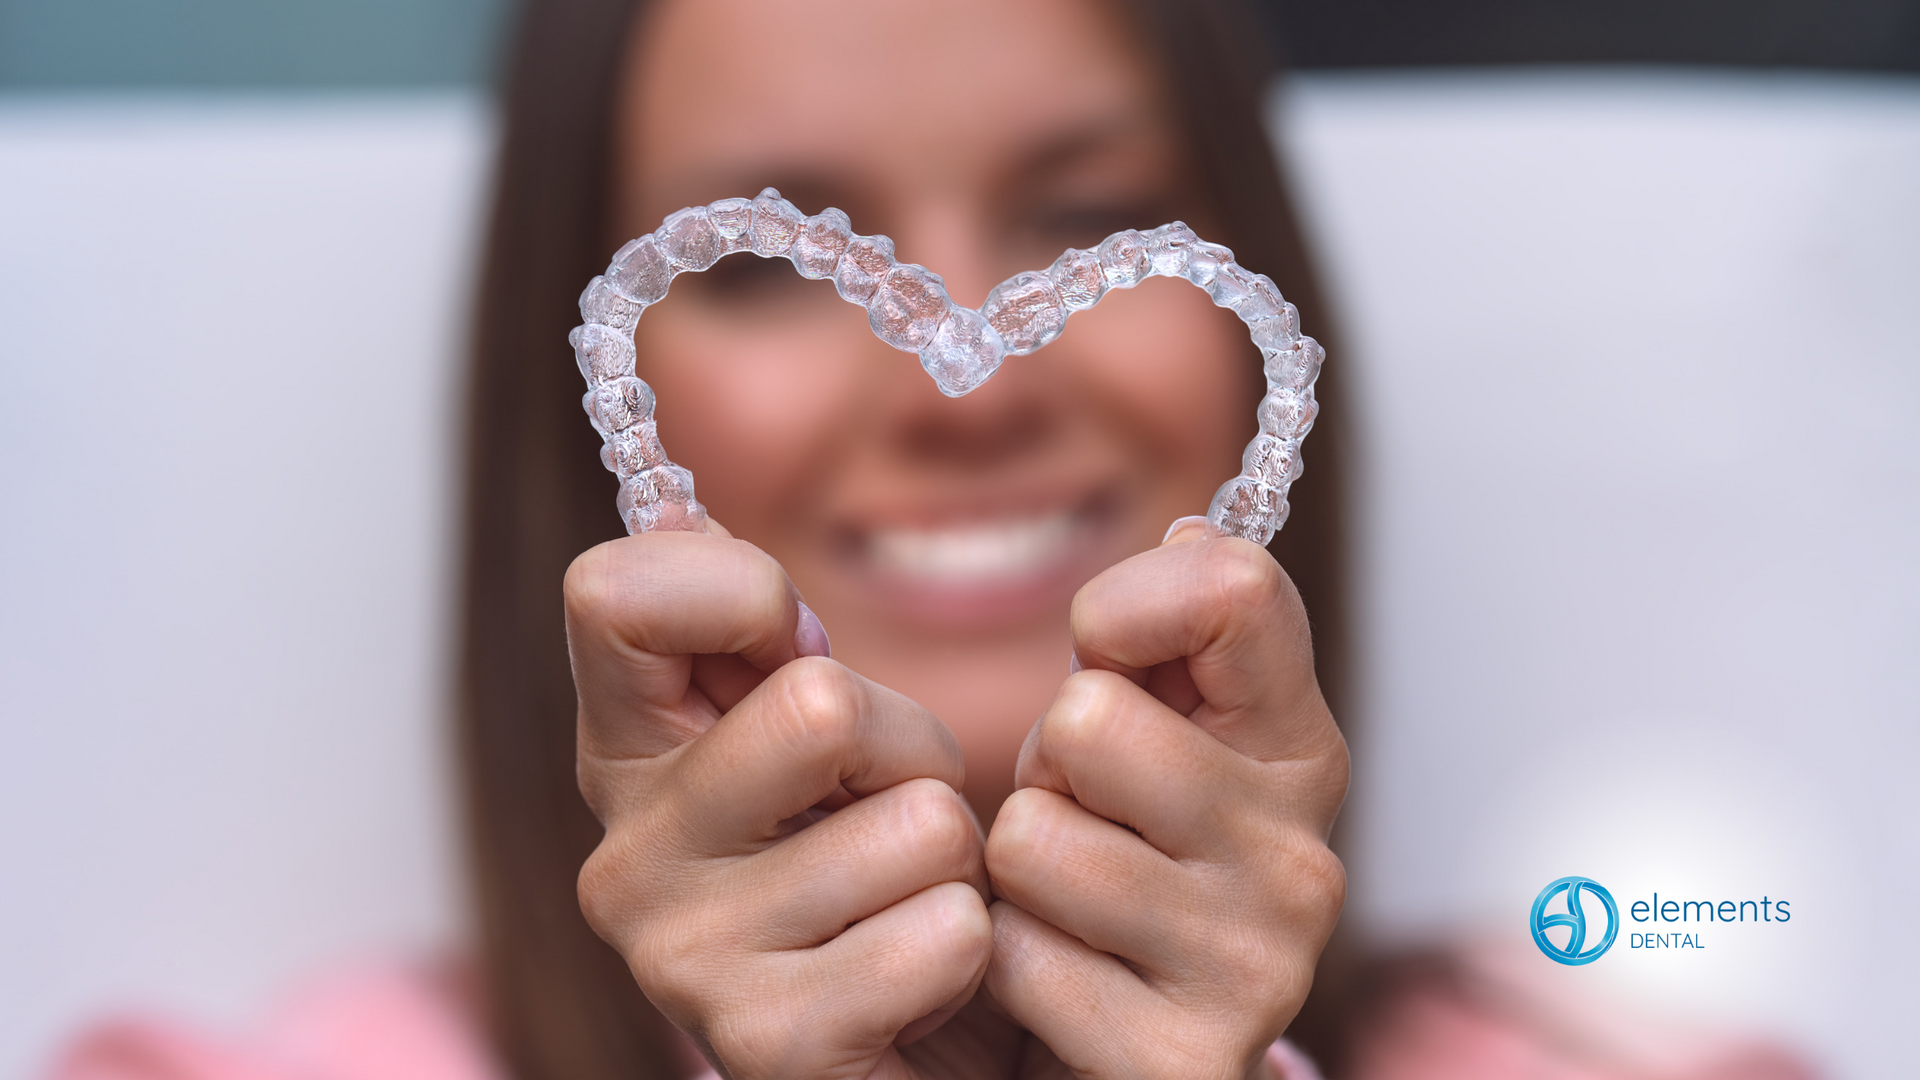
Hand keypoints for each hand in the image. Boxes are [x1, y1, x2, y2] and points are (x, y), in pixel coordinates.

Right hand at [567, 524, 1015, 1079]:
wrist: (924, 1054)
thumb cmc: (877, 868)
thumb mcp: (824, 734)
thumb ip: (762, 635)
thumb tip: (676, 508)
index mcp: (627, 754)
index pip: (610, 596)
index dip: (738, 590)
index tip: (794, 648)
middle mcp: (625, 858)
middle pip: (818, 702)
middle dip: (910, 747)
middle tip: (896, 810)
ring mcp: (683, 960)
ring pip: (916, 823)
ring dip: (956, 860)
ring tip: (909, 903)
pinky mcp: (767, 1046)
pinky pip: (945, 931)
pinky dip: (976, 950)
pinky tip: (924, 984)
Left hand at [982, 525, 1348, 1079]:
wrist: (1123, 1054)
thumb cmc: (1124, 868)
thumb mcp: (1148, 737)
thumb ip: (1168, 638)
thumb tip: (1193, 532)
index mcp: (1301, 753)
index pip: (1235, 591)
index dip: (1127, 604)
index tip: (1106, 653)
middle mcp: (1303, 858)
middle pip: (1088, 721)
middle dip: (1046, 769)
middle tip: (1081, 822)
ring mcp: (1254, 966)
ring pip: (1033, 838)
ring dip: (1014, 873)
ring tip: (1065, 903)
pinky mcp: (1180, 1057)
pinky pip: (1012, 954)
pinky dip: (1001, 966)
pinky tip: (1058, 983)